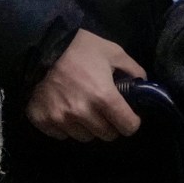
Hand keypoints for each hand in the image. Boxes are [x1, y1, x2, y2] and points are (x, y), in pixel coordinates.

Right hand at [27, 30, 143, 141]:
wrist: (40, 45)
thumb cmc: (79, 48)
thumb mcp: (113, 52)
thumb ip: (133, 70)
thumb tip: (143, 86)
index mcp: (103, 97)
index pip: (128, 127)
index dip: (132, 122)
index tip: (128, 115)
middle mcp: (82, 112)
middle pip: (107, 135)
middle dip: (110, 124)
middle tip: (104, 110)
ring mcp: (60, 118)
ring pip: (84, 137)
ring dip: (88, 127)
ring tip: (83, 108)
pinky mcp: (43, 120)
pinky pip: (61, 135)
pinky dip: (65, 127)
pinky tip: (63, 109)